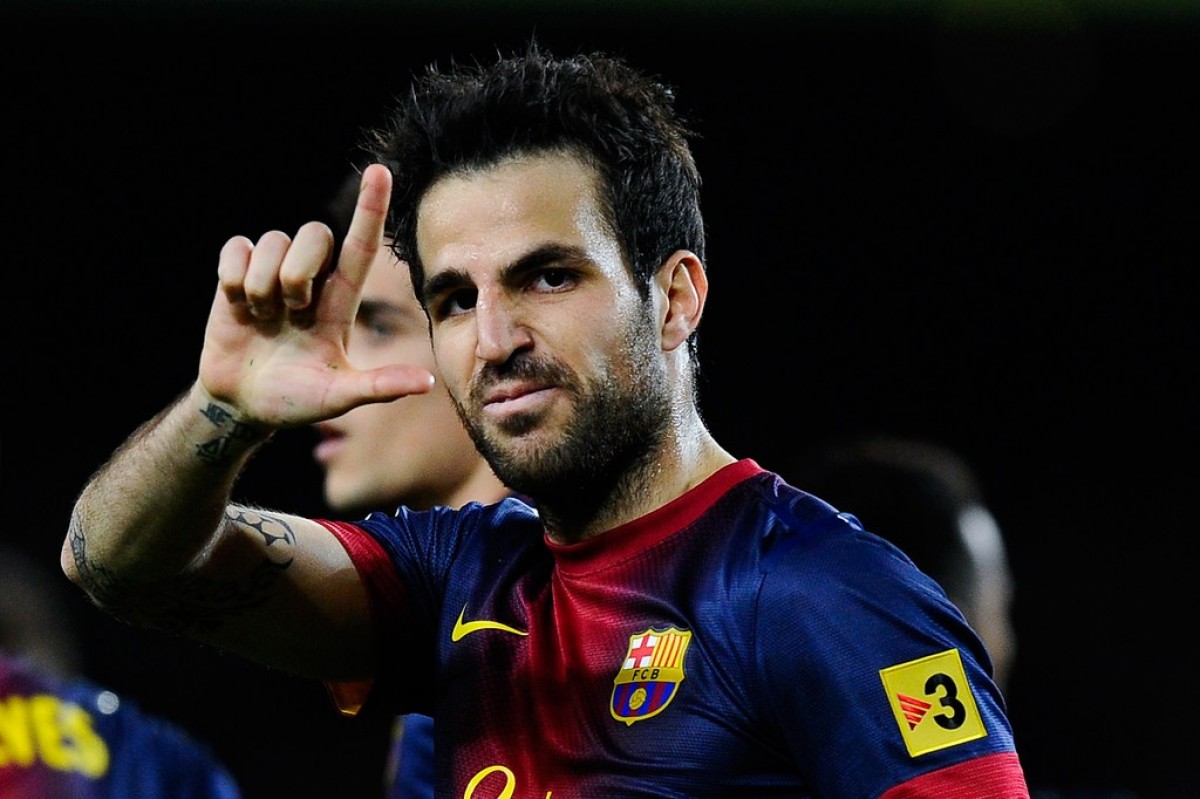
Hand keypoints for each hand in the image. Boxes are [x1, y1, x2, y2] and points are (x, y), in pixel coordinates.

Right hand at [198, 164, 433, 427]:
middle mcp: (312, 279)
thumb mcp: (339, 396)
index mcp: (341, 301)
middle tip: (291, 312)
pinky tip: (237, 306)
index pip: (361, 245)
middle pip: (315, 233)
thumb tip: (428, 383)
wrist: (241, 405)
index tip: (381, 171)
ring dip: (262, 284)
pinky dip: (233, 279)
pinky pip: (236, 247)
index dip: (371, 208)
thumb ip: (379, 386)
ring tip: (262, 316)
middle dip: (298, 272)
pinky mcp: (236, 273)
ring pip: (273, 240)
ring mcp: (273, 273)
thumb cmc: (295, 401)